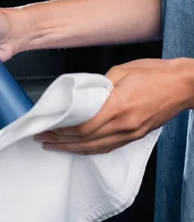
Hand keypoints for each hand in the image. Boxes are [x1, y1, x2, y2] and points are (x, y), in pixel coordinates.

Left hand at [34, 58, 193, 154]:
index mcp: (118, 106)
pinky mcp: (136, 136)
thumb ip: (98, 86)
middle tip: (42, 140)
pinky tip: (78, 149)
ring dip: (72, 149)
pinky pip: (108, 147)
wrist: (185, 84)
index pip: (82, 126)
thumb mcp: (120, 71)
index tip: (46, 128)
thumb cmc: (156, 73)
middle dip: (60, 141)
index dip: (61, 131)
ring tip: (54, 147)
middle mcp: (124, 124)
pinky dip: (90, 149)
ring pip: (95, 148)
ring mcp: (131, 133)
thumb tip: (81, 96)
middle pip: (85, 140)